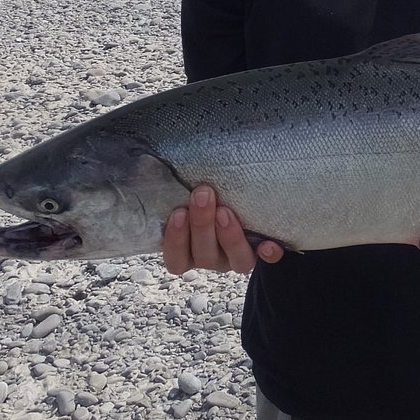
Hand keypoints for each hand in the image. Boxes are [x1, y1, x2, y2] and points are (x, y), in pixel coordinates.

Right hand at [161, 185, 282, 275]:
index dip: (175, 240)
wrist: (238, 200)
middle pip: (204, 255)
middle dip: (202, 224)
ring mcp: (235, 257)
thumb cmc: (205, 193)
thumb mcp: (184, 192)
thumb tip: (150, 158)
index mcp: (188, 251)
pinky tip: (269, 243)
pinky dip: (268, 252)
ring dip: (229, 236)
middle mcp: (211, 257)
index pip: (176, 259)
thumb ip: (173, 186)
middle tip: (203, 193)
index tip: (177, 212)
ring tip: (226, 210)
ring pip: (234, 260)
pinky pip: (265, 259)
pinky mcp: (259, 252)